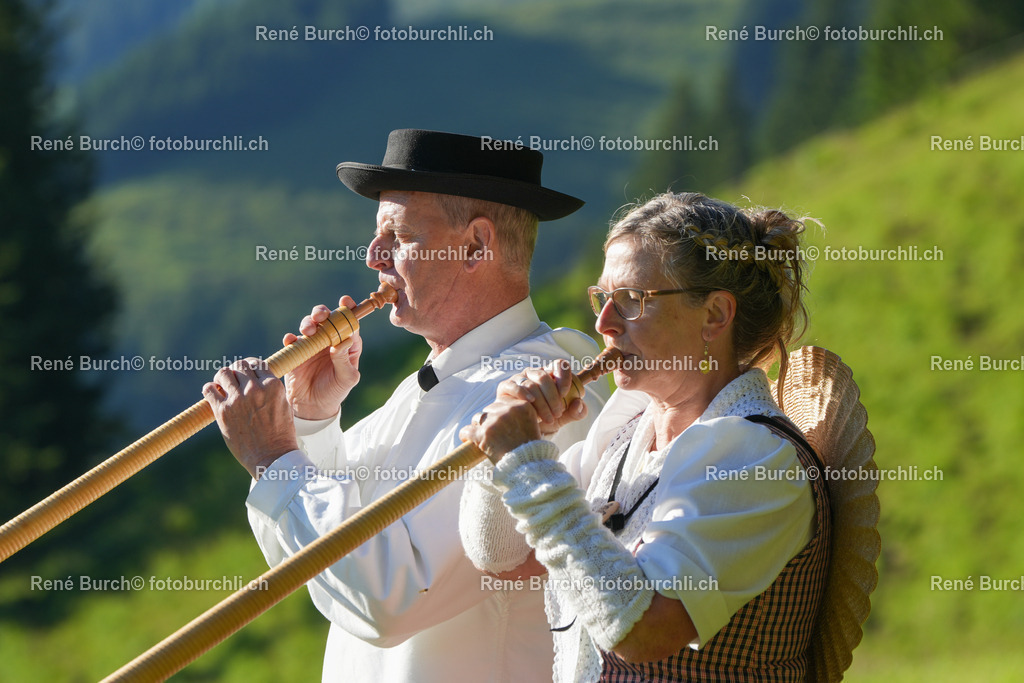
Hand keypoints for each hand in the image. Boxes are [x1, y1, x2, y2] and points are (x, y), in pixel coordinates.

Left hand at [203, 358, 299, 478]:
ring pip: (223, 373)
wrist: (271, 457)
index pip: (257, 363)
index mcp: (273, 386)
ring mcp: (238, 400)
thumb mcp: (283, 405)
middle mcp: (255, 389)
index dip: (250, 367)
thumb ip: (270, 389)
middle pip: (239, 365)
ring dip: (222, 379)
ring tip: (223, 388)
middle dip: (236, 371)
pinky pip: (209, 389)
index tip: (246, 373)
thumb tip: (256, 377)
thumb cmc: (279, 434)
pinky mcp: (223, 411)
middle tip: (234, 381)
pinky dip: (210, 390)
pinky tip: (214, 396)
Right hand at [283, 296, 361, 419]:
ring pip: (309, 325)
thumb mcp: (347, 379)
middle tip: (320, 317)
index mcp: (347, 343)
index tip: (345, 301)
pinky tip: (291, 340)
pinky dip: (290, 338)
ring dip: (307, 323)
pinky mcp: (296, 351)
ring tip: (308, 331)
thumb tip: (343, 341)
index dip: (348, 309)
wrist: (313, 407)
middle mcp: (329, 339)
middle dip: (322, 312)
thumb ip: (345, 361)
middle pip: (326, 318)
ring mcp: (312, 344)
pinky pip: (291, 340)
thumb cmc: (335, 391)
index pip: (350, 322)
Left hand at [460, 400, 541, 463]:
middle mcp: (508, 410)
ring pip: (478, 418)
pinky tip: (466, 439)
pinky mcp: (483, 434)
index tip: (501, 422)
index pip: (503, 401)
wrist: (527, 466)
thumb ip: (519, 415)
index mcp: (522, 406)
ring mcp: (495, 421)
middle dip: (490, 419)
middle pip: (490, 408)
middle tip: (494, 433)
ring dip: (479, 427)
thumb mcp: (532, 425)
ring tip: (483, 438)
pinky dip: (465, 435)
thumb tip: (504, 412)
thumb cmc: (530, 450)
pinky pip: (467, 430)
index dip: (500, 411)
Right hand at [495, 360, 587, 435]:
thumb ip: (576, 412)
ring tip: (548, 418)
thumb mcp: (564, 417)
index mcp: (550, 374)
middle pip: (544, 376)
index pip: (559, 365)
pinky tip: (530, 404)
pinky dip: (523, 394)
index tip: (565, 394)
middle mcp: (534, 373)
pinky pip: (514, 386)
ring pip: (531, 385)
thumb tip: (579, 404)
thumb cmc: (545, 418)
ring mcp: (519, 378)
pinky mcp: (506, 386)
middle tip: (558, 413)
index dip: (564, 377)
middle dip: (553, 397)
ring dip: (542, 403)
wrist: (524, 429)